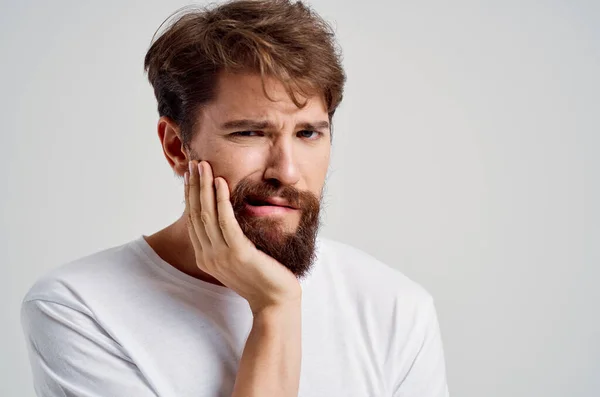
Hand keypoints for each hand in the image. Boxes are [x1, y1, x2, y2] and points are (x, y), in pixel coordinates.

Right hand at [184, 160, 301, 313]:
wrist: (275, 301)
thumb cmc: (261, 278)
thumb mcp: (236, 258)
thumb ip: (226, 241)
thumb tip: (225, 217)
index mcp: (205, 257)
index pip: (193, 220)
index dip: (190, 195)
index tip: (190, 175)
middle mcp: (208, 256)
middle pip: (196, 213)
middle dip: (194, 186)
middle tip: (193, 163)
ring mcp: (221, 255)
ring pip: (207, 214)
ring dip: (204, 187)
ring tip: (204, 165)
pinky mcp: (238, 252)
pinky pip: (226, 221)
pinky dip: (221, 200)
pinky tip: (221, 182)